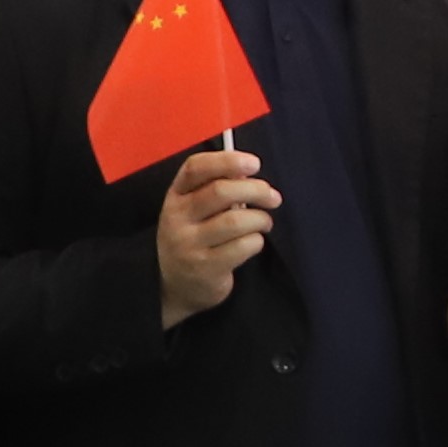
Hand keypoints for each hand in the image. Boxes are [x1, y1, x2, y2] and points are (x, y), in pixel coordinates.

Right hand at [153, 144, 280, 321]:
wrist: (175, 285)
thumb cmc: (195, 237)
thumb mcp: (194, 209)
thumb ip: (216, 187)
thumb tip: (248, 172)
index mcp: (176, 195)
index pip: (195, 168)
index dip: (227, 161)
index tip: (254, 163)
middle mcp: (177, 217)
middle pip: (221, 192)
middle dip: (256, 190)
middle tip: (272, 197)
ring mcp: (189, 244)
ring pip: (236, 221)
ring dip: (260, 219)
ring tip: (264, 222)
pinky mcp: (205, 268)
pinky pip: (242, 247)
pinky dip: (256, 241)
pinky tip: (253, 242)